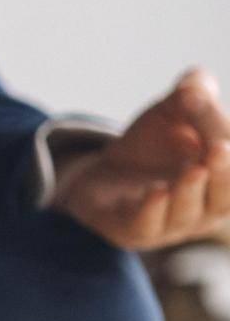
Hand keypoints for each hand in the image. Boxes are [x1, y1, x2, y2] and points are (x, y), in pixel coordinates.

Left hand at [53, 69, 229, 250]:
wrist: (103, 170)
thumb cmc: (153, 142)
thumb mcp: (176, 108)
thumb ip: (193, 92)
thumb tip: (194, 90)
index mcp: (225, 181)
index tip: (223, 137)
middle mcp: (204, 208)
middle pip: (224, 200)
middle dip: (226, 176)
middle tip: (220, 149)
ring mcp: (168, 225)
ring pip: (187, 216)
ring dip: (190, 193)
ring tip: (193, 170)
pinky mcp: (129, 231)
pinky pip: (145, 228)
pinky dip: (153, 212)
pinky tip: (156, 193)